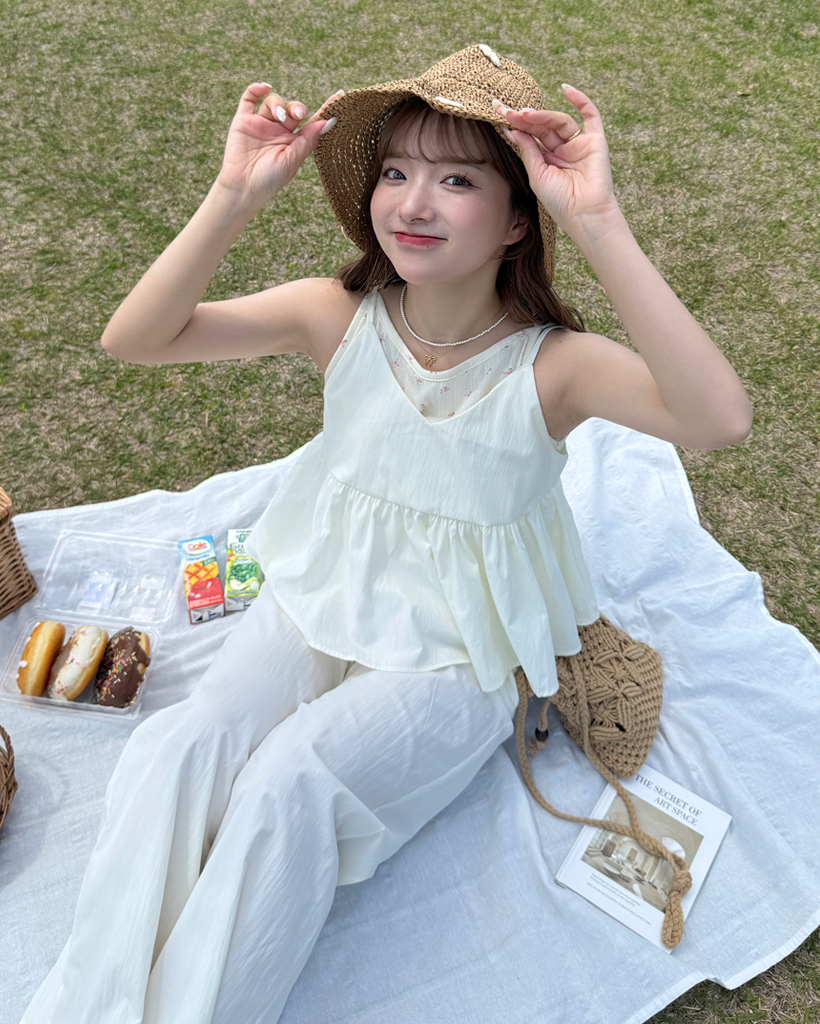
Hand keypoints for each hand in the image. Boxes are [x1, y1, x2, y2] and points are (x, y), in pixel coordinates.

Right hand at [216, 83, 341, 203]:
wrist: (242, 188)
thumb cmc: (269, 180)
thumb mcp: (292, 161)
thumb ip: (308, 141)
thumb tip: (328, 122)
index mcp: (294, 142)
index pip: (312, 122)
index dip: (324, 109)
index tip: (339, 96)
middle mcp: (279, 131)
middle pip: (293, 109)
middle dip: (297, 108)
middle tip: (298, 114)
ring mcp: (261, 124)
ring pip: (274, 102)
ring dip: (278, 104)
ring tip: (278, 117)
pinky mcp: (244, 120)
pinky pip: (250, 98)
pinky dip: (256, 89)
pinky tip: (265, 87)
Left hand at [495, 85, 620, 237]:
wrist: (585, 214)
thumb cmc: (560, 202)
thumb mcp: (537, 175)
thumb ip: (528, 151)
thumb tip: (513, 129)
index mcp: (546, 160)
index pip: (530, 137)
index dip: (516, 125)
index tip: (499, 114)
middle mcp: (562, 150)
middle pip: (543, 127)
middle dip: (525, 118)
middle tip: (507, 111)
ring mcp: (578, 144)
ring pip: (559, 121)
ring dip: (543, 115)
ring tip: (526, 114)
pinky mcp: (595, 141)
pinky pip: (590, 115)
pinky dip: (581, 100)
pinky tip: (566, 90)